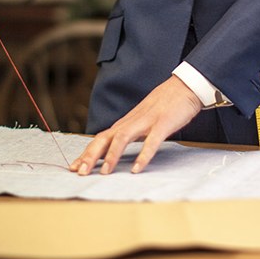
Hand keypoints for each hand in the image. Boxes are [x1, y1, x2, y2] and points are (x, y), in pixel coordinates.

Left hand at [70, 75, 202, 175]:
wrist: (185, 86)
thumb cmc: (165, 104)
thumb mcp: (143, 119)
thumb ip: (131, 132)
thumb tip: (116, 147)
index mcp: (127, 122)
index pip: (101, 138)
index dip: (87, 152)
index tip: (74, 167)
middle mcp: (132, 121)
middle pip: (105, 137)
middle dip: (91, 155)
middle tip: (80, 173)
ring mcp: (147, 121)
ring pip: (123, 137)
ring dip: (112, 155)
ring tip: (104, 172)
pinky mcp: (163, 123)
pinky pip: (151, 141)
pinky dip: (143, 155)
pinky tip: (137, 169)